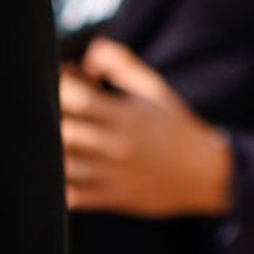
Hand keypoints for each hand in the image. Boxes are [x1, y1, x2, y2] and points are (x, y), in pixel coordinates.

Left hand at [60, 39, 233, 217]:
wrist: (206, 173)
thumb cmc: (175, 126)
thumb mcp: (154, 90)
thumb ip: (122, 64)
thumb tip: (88, 54)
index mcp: (126, 116)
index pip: (79, 98)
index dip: (60, 86)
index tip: (58, 81)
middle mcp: (117, 145)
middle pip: (65, 131)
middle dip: (49, 118)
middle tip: (48, 110)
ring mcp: (113, 175)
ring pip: (64, 165)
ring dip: (50, 151)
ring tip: (48, 139)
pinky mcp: (113, 198)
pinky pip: (74, 197)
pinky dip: (56, 188)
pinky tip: (54, 172)